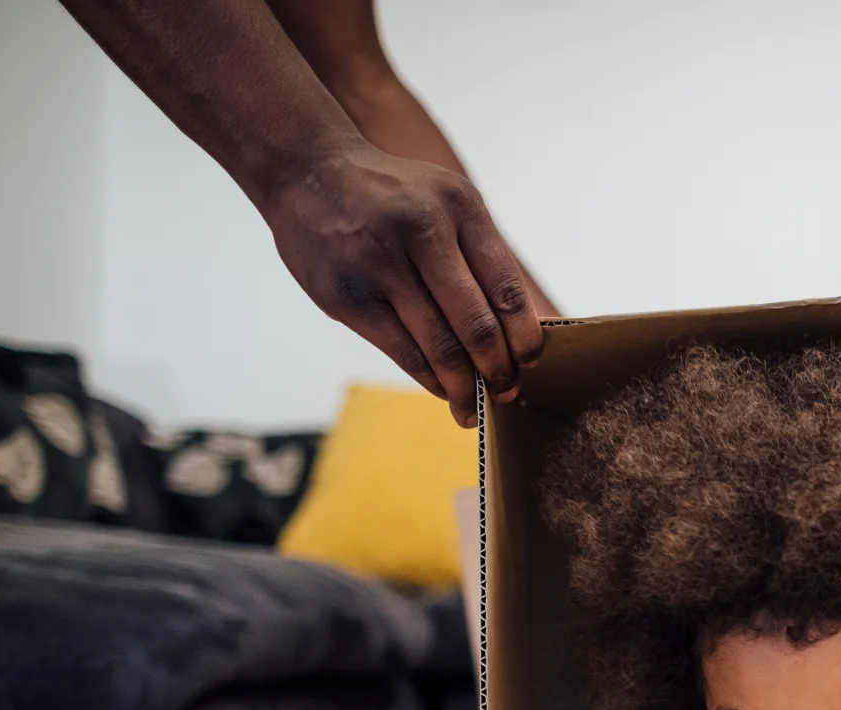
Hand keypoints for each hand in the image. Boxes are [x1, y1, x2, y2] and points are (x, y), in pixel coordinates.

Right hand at [258, 141, 543, 426]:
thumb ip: (481, 254)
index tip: (531, 363)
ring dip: (463, 386)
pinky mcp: (346, 296)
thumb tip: (518, 331)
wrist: (309, 172)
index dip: (524, 337)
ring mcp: (379, 264)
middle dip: (497, 369)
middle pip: (476, 324)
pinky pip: (401, 351)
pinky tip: (441, 389)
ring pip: (438, 346)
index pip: (506, 288)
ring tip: (473, 407)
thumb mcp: (447, 200)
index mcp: (459, 207)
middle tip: (506, 392)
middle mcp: (421, 231)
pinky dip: (428, 378)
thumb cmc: (394, 197)